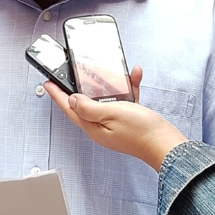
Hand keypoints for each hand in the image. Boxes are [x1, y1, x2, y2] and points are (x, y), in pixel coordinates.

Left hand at [45, 65, 185, 170]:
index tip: (48, 83)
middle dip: (77, 87)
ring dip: (107, 83)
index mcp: (93, 127)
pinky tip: (133, 77)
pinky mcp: (127, 119)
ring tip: (108, 70)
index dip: (57, 94)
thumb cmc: (142, 133)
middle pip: (84, 103)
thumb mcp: (111, 113)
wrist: (166, 144)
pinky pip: (123, 99)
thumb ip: (89, 107)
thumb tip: (72, 100)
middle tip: (70, 74)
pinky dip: (127, 87)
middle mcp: (101, 126)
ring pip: (105, 98)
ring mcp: (114, 123)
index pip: (69, 108)